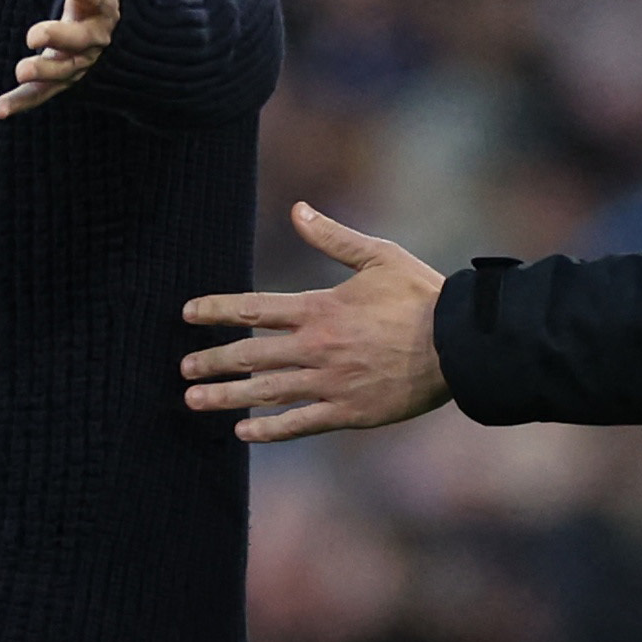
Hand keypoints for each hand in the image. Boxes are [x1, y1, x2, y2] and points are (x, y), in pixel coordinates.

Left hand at [0, 0, 143, 118]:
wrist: (131, 32)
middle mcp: (97, 32)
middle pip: (83, 38)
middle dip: (60, 36)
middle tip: (34, 34)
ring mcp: (81, 60)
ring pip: (65, 70)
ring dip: (43, 72)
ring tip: (21, 65)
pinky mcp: (63, 78)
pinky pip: (45, 94)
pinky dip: (24, 101)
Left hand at [179, 202, 452, 441]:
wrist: (459, 345)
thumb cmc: (422, 296)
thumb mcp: (378, 257)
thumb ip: (333, 238)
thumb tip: (297, 209)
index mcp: (319, 309)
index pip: (253, 309)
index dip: (216, 311)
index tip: (188, 314)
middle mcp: (316, 348)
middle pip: (250, 356)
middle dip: (212, 361)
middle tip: (183, 367)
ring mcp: (330, 384)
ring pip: (265, 393)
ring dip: (226, 397)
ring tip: (194, 400)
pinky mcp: (348, 413)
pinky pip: (299, 424)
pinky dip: (269, 430)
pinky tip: (243, 432)